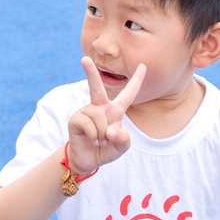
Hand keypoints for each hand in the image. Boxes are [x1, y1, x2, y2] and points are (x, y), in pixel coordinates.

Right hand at [67, 57, 145, 176]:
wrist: (89, 160)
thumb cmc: (107, 150)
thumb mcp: (122, 147)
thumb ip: (124, 139)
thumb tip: (111, 130)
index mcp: (115, 110)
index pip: (129, 93)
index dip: (137, 80)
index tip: (143, 65)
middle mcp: (100, 107)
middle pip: (96, 87)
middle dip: (90, 72)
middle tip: (84, 59)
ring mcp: (86, 112)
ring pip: (98, 115)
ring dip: (101, 133)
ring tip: (100, 141)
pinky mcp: (76, 120)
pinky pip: (88, 123)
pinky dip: (94, 135)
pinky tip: (92, 141)